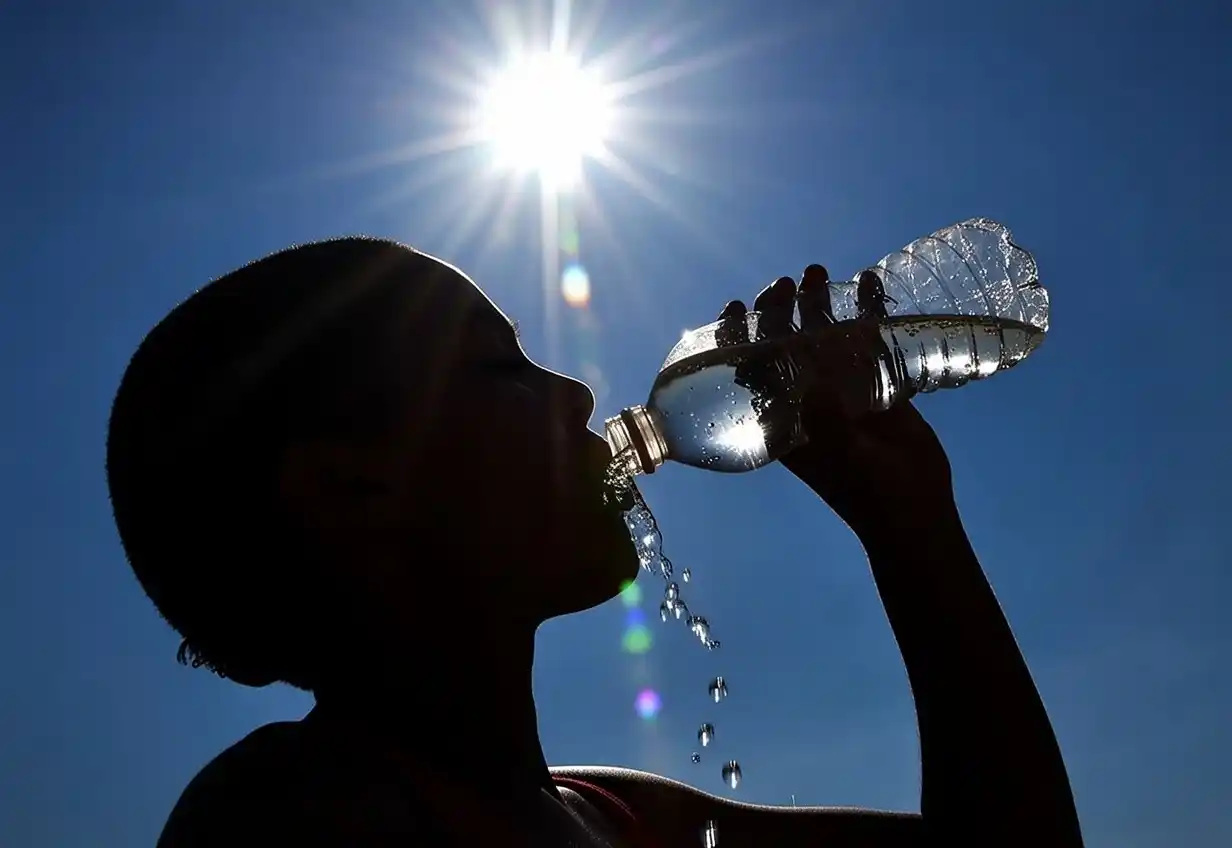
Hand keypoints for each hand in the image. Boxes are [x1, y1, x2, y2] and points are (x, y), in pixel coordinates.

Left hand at [717, 266, 955, 541]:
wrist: (915, 506)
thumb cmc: (867, 490)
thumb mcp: (841, 458)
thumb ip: (826, 423)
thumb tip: (813, 390)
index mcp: (783, 418)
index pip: (749, 370)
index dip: (737, 338)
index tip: (736, 307)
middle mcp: (806, 397)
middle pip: (783, 343)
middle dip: (779, 310)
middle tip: (784, 284)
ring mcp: (841, 386)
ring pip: (822, 334)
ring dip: (818, 303)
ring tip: (817, 272)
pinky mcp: (878, 382)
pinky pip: (869, 338)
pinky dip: (868, 309)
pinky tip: (870, 281)